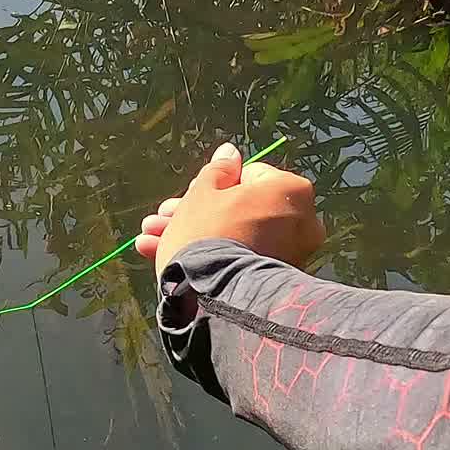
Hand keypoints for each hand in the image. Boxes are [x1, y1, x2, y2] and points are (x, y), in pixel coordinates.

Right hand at [135, 143, 324, 278]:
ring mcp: (290, 253)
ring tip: (149, 243)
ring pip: (234, 236)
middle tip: (162, 220)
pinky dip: (212, 259)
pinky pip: (240, 259)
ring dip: (194, 237)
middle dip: (195, 215)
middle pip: (238, 210)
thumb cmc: (209, 233)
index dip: (211, 187)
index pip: (247, 176)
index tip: (185, 198)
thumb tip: (230, 152)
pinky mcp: (274, 280)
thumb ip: (217, 171)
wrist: (217, 296)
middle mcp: (300, 220)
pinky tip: (168, 261)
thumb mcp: (203, 194)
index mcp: (289, 189)